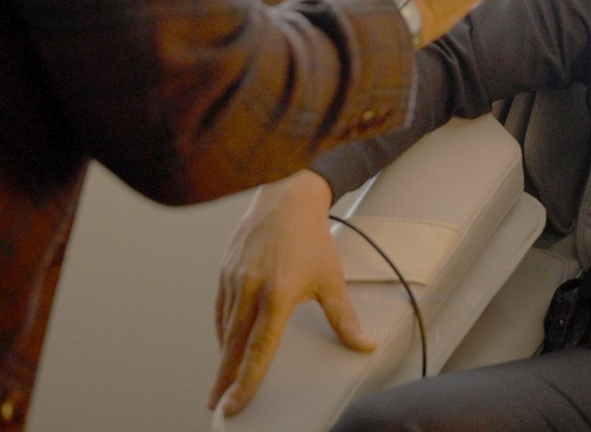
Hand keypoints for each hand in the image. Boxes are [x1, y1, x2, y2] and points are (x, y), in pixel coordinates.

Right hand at [210, 171, 369, 416]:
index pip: (259, 350)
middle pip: (233, 346)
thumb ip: (344, 318)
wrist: (288, 195)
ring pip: (224, 328)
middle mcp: (251, 289)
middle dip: (223, 380)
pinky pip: (220, 308)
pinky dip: (222, 329)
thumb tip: (364, 344)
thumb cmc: (311, 235)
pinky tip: (226, 341)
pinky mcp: (225, 269)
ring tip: (221, 380)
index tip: (235, 404)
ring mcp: (234, 279)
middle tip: (217, 405)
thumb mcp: (331, 278)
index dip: (246, 382)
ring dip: (222, 356)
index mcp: (278, 294)